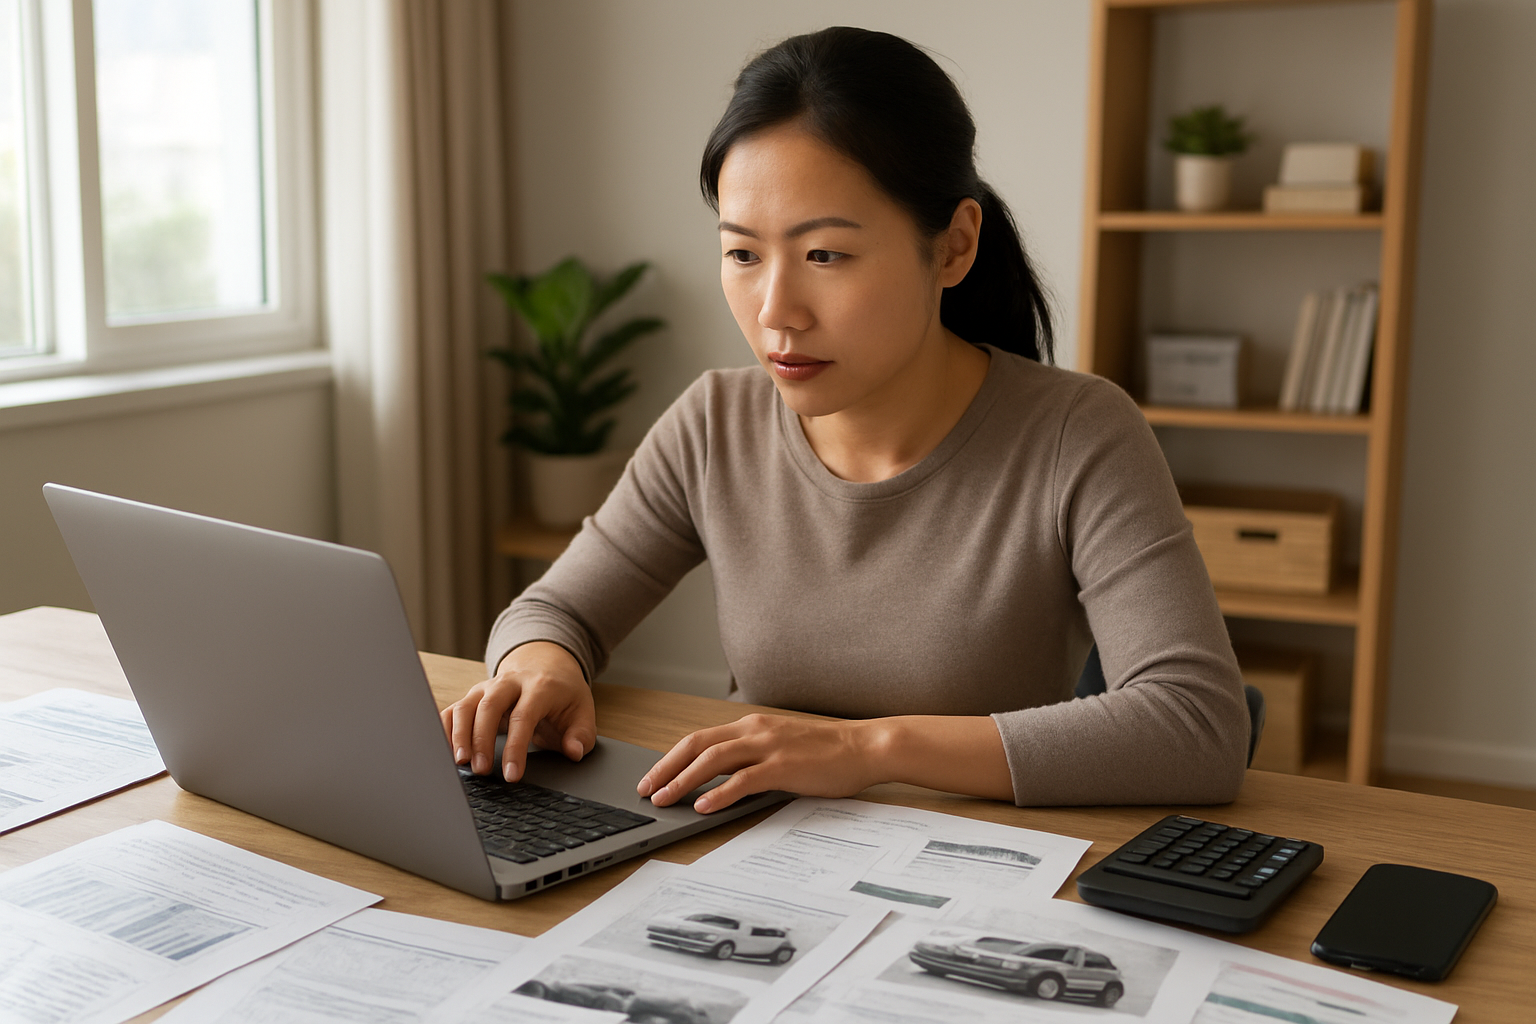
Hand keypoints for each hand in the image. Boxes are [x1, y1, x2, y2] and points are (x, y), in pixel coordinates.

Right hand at [440, 641, 595, 781]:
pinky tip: (445, 752)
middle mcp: (509, 683)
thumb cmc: (563, 695)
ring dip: (460, 735)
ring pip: (465, 706)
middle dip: (482, 740)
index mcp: (539, 686)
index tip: (511, 776)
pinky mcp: (473, 696)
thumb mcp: (582, 712)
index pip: (523, 717)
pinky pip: (452, 710)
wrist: (546, 665)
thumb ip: (581, 735)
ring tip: (461, 763)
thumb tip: (574, 752)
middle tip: (481, 771)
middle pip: (488, 707)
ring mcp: (487, 687)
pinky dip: (445, 730)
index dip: (515, 748)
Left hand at [637, 713, 880, 812]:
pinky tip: (703, 806)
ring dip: (683, 780)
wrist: (865, 747)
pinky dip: (719, 793)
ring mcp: (769, 747)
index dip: (672, 757)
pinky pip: (743, 780)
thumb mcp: (782, 747)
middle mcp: (755, 730)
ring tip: (664, 799)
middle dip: (666, 768)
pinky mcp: (784, 767)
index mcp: (752, 725)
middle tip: (645, 790)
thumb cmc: (828, 752)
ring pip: (713, 760)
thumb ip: (754, 757)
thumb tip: (723, 780)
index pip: (700, 738)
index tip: (653, 776)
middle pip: (697, 745)